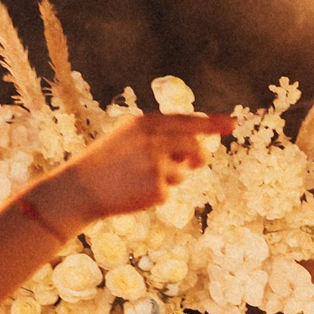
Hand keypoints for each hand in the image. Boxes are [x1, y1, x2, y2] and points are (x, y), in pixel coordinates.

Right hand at [46, 112, 232, 227]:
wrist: (81, 188)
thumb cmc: (107, 161)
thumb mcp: (129, 136)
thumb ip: (161, 134)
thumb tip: (199, 142)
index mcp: (145, 123)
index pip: (187, 121)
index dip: (212, 123)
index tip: (232, 124)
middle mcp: (154, 140)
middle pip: (195, 147)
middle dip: (198, 157)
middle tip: (191, 163)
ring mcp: (156, 165)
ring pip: (184, 171)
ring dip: (173, 176)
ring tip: (142, 177)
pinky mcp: (157, 189)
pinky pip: (170, 190)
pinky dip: (158, 192)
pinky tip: (137, 191)